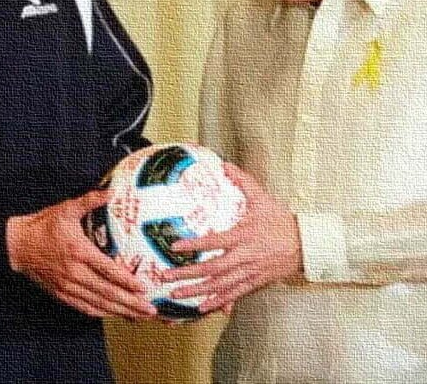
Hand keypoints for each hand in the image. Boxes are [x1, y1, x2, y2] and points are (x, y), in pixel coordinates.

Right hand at [6, 190, 156, 318]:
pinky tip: (115, 314)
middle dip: (131, 303)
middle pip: (107, 292)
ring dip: (120, 311)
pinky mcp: (61, 294)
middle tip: (151, 309)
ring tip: (139, 316)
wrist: (17, 245)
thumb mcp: (66, 209)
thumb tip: (112, 190)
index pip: (107, 270)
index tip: (144, 288)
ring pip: (98, 303)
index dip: (127, 281)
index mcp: (78, 251)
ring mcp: (67, 286)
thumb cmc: (43, 225)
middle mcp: (74, 272)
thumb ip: (89, 201)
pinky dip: (102, 313)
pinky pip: (84, 308)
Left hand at [160, 163, 302, 313]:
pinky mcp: (255, 282)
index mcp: (244, 236)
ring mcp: (250, 272)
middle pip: (212, 269)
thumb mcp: (263, 199)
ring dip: (196, 291)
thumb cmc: (282, 221)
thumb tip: (226, 164)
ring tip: (176, 295)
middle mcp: (245, 257)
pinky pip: (234, 294)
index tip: (175, 246)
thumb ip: (243, 182)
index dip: (195, 245)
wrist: (307, 245)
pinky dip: (218, 302)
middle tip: (165, 277)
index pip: (215, 242)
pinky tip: (202, 308)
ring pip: (220, 285)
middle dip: (187, 273)